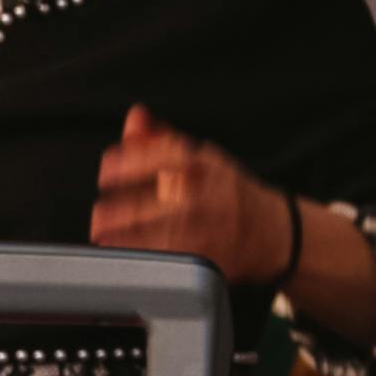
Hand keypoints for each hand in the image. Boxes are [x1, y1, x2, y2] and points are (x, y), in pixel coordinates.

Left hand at [94, 106, 297, 288]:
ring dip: (116, 237)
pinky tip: (126, 254)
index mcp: (195, 161)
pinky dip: (137, 256)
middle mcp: (196, 191)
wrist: (274, 231)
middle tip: (100, 216)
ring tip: (105, 236)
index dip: (119, 165)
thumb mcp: (200, 157)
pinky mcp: (199, 257)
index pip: (145, 156)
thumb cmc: (230, 193)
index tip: (105, 175)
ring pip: (141, 234)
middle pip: (136, 201)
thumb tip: (135, 117)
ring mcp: (197, 226)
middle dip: (110, 211)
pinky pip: (158, 258)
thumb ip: (160, 139)